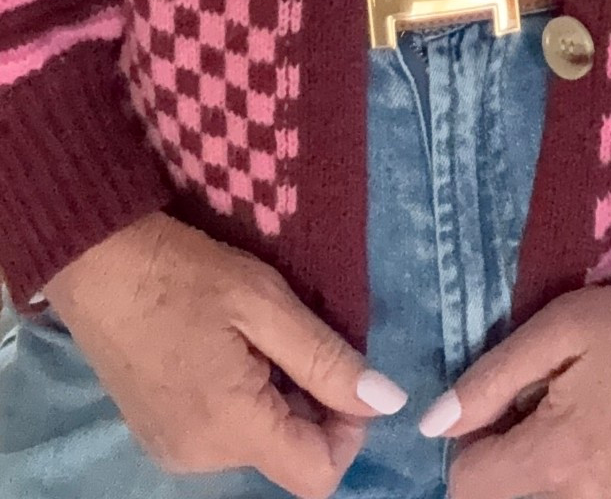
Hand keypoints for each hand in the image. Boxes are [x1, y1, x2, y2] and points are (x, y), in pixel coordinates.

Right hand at [43, 210, 406, 498]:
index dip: (349, 429)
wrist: (95, 261)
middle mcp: (201, 460)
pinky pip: (223, 433)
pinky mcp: (157, 435)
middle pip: (288, 454)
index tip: (342, 370)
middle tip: (292, 334)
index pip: (318, 476)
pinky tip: (223, 347)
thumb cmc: (183, 273)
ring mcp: (174, 451)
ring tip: (252, 335)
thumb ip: (327, 359)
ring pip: (257, 442)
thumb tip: (387, 402)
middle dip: (309, 402)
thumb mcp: (265, 303)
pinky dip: (240, 399)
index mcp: (231, 430)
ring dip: (274, 397)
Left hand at [420, 275, 610, 498]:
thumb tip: (434, 425)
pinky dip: (596, 484)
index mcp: (555, 459)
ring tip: (585, 422)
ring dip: (553, 477)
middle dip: (512, 463)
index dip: (471, 444)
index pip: (468, 487)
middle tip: (545, 409)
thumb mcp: (563, 328)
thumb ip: (492, 379)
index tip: (500, 410)